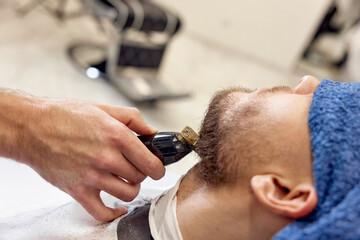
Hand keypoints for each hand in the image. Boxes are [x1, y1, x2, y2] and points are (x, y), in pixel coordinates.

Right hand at [18, 98, 164, 221]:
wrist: (32, 127)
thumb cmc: (65, 116)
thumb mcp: (103, 108)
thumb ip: (132, 118)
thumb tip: (152, 131)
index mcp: (116, 136)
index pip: (150, 162)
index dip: (158, 167)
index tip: (157, 167)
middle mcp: (106, 157)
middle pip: (140, 177)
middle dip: (142, 173)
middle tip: (136, 168)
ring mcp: (91, 176)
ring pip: (127, 194)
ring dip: (130, 189)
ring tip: (124, 180)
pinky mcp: (77, 190)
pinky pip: (102, 213)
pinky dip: (114, 213)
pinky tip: (118, 207)